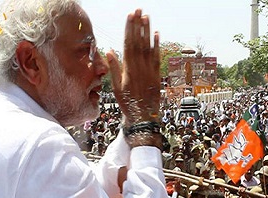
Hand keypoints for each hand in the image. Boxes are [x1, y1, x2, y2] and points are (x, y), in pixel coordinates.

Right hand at [107, 9, 159, 125]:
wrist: (143, 117)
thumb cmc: (127, 103)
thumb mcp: (116, 87)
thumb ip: (114, 68)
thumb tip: (109, 51)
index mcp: (128, 69)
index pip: (128, 44)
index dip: (129, 29)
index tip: (129, 17)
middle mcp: (140, 67)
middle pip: (139, 42)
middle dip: (138, 25)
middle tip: (138, 10)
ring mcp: (150, 71)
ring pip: (149, 47)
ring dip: (147, 31)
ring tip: (146, 17)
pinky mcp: (157, 75)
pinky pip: (158, 57)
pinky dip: (157, 45)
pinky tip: (157, 34)